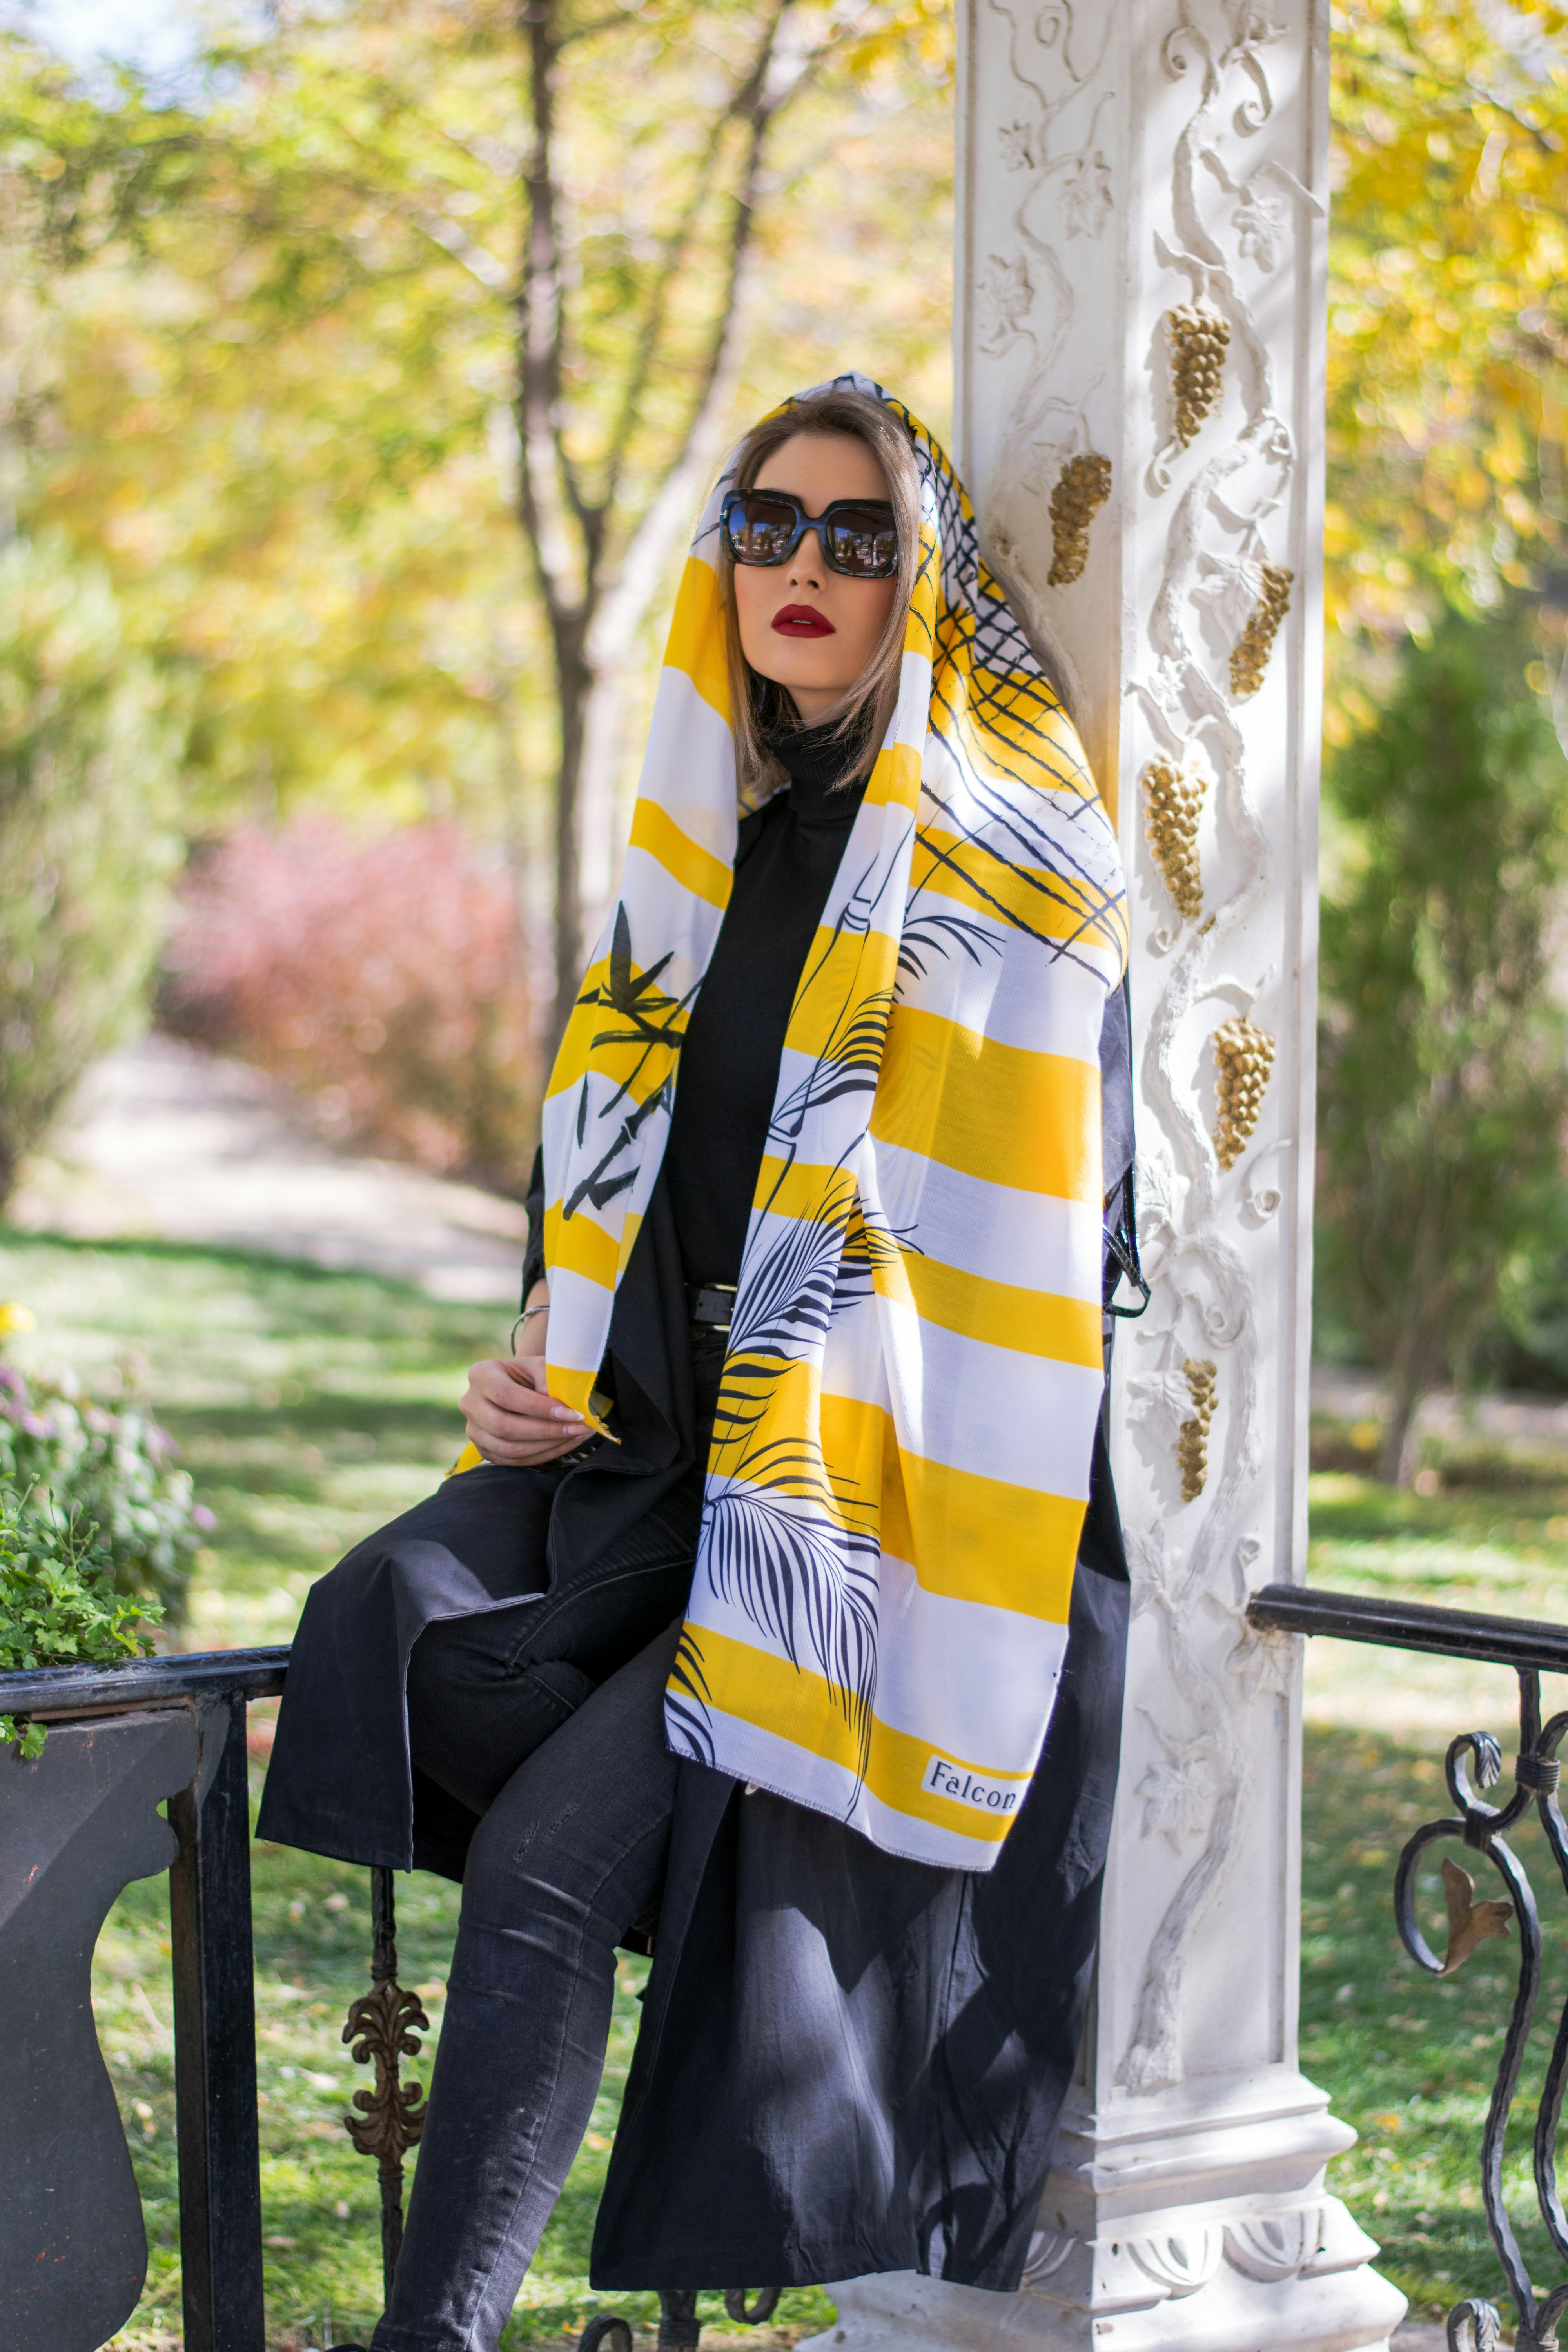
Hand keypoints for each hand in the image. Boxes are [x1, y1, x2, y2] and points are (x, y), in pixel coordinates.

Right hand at [461, 1353, 588, 1466]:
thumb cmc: (532, 1373)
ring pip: (509, 1449)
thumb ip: (549, 1380)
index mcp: (481, 1374)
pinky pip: (513, 1461)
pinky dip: (543, 1455)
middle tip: (578, 1427)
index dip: (539, 1408)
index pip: (506, 1395)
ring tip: (577, 1435)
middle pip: (503, 1426)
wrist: (520, 1385)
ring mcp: (473, 1430)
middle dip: (546, 1431)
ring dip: (548, 1446)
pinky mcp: (484, 1449)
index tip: (571, 1413)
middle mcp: (469, 1403)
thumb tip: (560, 1408)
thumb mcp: (541, 1366)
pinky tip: (565, 1444)